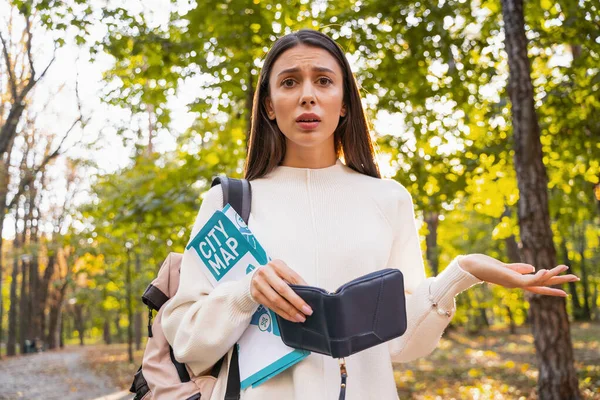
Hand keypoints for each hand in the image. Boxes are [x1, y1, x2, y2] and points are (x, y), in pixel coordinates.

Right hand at [250, 259, 312, 322]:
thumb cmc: (273, 275)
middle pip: (283, 289)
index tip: (311, 298)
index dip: (303, 288)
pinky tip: (290, 317)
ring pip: (276, 300)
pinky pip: (271, 306)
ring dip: (290, 311)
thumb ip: (292, 280)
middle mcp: (266, 272)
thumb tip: (307, 295)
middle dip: (297, 302)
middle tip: (307, 311)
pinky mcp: (255, 294)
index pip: (292, 277)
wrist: (253, 277)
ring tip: (300, 317)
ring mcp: (259, 283)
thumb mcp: (282, 272)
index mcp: (276, 264)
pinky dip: (282, 313)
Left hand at [458, 254, 579, 296]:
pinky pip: (529, 280)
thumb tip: (533, 268)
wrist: (468, 267)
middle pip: (543, 285)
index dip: (550, 286)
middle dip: (559, 282)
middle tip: (576, 279)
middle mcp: (517, 284)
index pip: (537, 285)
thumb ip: (518, 268)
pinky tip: (548, 271)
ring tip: (569, 271)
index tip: (565, 291)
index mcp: (516, 280)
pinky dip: (540, 276)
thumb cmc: (482, 266)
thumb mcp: (503, 266)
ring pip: (540, 282)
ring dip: (554, 276)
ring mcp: (515, 283)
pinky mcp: (511, 280)